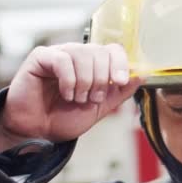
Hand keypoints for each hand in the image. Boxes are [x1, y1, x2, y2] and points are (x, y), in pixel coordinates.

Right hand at [0, 43, 142, 151]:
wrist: (38, 132)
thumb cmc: (65, 118)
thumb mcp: (101, 107)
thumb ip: (121, 92)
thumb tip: (143, 75)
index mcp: (93, 64)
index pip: (113, 50)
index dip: (121, 63)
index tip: (121, 81)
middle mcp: (77, 55)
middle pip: (100, 52)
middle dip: (101, 79)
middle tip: (93, 98)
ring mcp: (59, 54)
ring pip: (83, 54)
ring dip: (85, 82)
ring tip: (77, 99)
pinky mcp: (41, 57)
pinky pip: (62, 60)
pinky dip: (68, 80)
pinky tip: (65, 94)